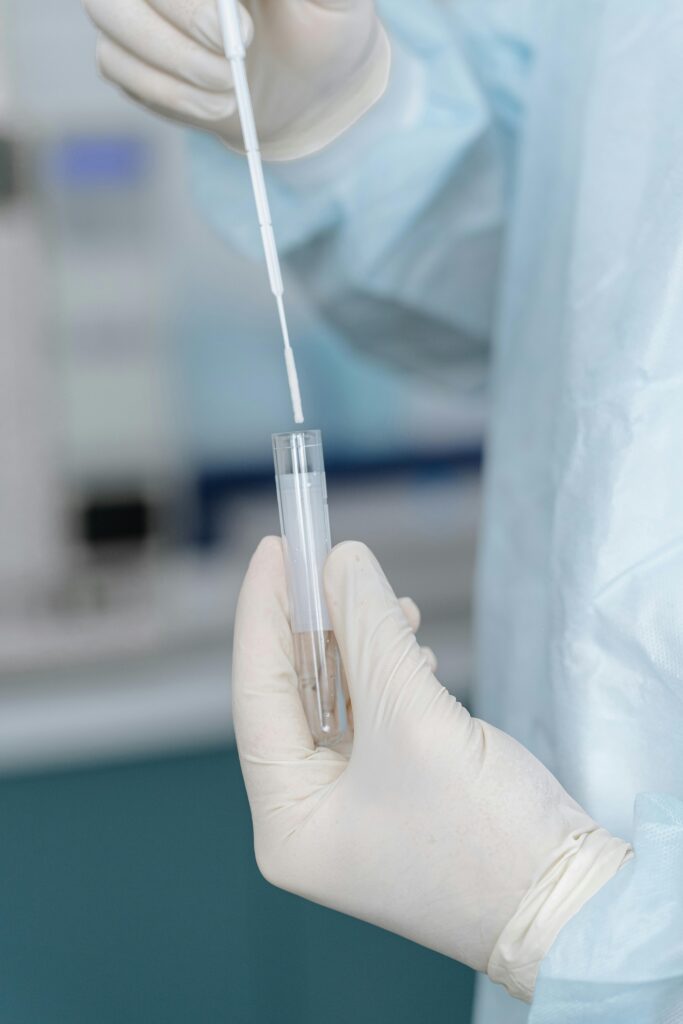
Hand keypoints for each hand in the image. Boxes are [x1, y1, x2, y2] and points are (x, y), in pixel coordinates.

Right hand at [82, 0, 389, 157]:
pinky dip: (168, 92)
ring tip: (228, 86)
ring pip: (109, 11)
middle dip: (182, 13)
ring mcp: (134, 3)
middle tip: (233, 48)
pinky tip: (212, 103)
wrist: (309, 95)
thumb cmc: (326, 30)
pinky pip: (115, 63)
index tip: (234, 21)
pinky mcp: (124, 51)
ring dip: (172, 58)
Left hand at [233, 538, 631, 999]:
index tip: (274, 548)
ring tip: (396, 608)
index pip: (256, 696)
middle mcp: (308, 818)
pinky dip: (389, 675)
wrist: (571, 905)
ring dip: (361, 646)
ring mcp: (352, 809)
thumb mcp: (414, 717)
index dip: (263, 615)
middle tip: (331, 559)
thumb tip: (339, 559)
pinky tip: (413, 651)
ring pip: (339, 701)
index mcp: (287, 822)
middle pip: (296, 696)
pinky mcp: (395, 794)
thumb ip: (368, 629)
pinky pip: (374, 719)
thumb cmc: (482, 831)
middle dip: (319, 626)